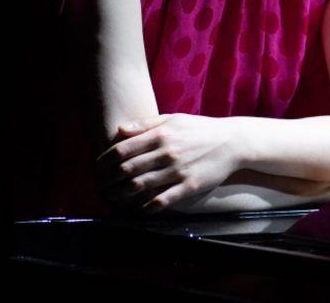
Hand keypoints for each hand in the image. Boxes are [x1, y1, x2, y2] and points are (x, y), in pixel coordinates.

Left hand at [95, 113, 243, 213]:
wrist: (232, 142)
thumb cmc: (200, 129)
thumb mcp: (173, 119)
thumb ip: (146, 124)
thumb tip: (121, 129)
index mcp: (160, 134)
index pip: (122, 150)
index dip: (104, 161)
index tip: (97, 167)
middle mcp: (166, 153)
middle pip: (126, 170)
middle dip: (108, 180)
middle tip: (99, 186)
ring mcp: (177, 171)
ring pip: (140, 187)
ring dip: (121, 195)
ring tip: (113, 199)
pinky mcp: (189, 186)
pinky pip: (162, 200)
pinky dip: (146, 207)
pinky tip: (139, 209)